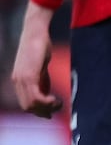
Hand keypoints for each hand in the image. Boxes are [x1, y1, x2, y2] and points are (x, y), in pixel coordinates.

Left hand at [11, 3, 61, 118]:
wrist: (35, 33)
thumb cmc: (40, 47)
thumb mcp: (40, 68)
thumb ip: (42, 82)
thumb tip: (46, 96)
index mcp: (18, 81)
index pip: (25, 104)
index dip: (39, 111)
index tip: (53, 110)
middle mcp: (17, 82)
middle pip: (28, 107)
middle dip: (44, 112)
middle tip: (58, 106)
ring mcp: (21, 79)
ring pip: (32, 105)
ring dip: (48, 108)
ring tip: (59, 103)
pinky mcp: (29, 76)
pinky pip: (36, 98)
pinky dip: (48, 103)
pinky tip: (57, 99)